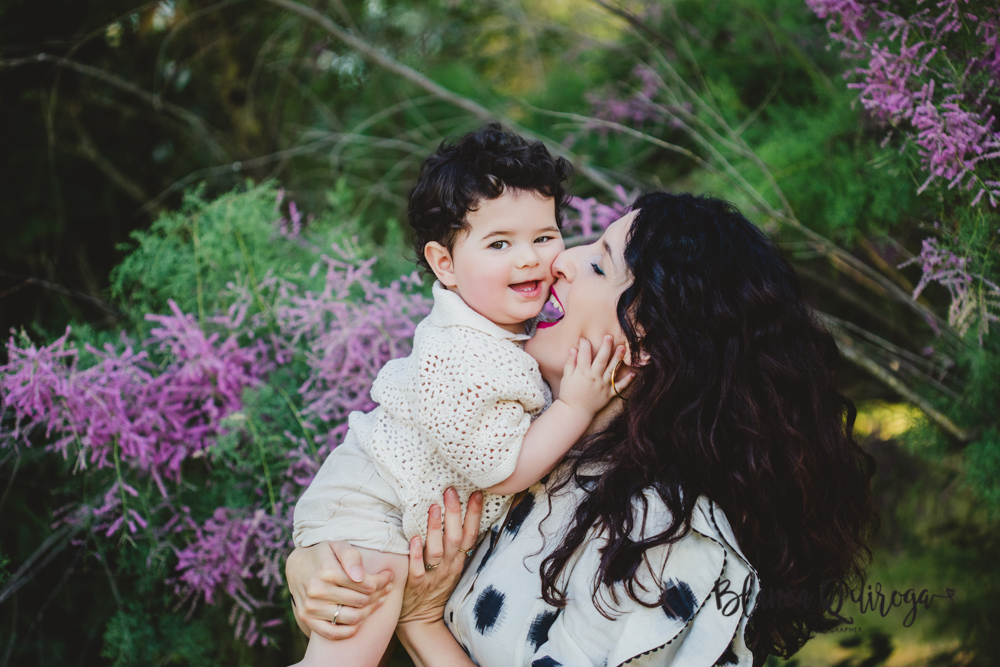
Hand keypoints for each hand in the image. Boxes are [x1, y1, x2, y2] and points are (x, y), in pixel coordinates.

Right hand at [285, 541, 393, 639]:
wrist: (296, 566)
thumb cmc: (322, 554)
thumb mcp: (337, 545)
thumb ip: (351, 556)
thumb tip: (360, 576)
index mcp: (327, 572)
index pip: (366, 584)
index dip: (382, 581)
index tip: (389, 576)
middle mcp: (317, 592)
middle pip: (361, 601)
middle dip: (379, 594)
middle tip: (387, 588)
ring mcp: (311, 608)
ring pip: (352, 618)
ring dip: (370, 611)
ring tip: (378, 601)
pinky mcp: (307, 619)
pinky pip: (333, 633)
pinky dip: (350, 630)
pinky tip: (360, 620)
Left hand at [399, 488, 482, 625]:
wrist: (421, 619)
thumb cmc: (435, 588)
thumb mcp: (451, 567)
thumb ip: (452, 545)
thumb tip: (455, 514)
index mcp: (458, 561)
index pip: (470, 535)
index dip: (474, 514)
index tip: (475, 493)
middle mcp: (448, 567)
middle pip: (455, 538)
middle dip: (454, 513)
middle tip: (450, 491)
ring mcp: (432, 576)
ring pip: (436, 551)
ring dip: (435, 529)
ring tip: (433, 507)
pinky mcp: (415, 585)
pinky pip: (417, 569)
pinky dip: (416, 554)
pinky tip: (413, 538)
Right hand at [557, 336, 630, 415]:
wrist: (574, 413)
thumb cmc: (568, 394)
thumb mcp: (566, 378)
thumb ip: (570, 363)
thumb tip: (573, 349)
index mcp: (582, 373)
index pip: (584, 354)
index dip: (584, 345)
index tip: (584, 339)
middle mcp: (594, 377)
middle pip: (601, 359)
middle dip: (606, 347)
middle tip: (610, 337)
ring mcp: (603, 386)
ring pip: (612, 369)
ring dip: (618, 358)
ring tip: (623, 348)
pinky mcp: (609, 394)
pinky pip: (619, 387)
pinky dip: (627, 381)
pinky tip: (634, 373)